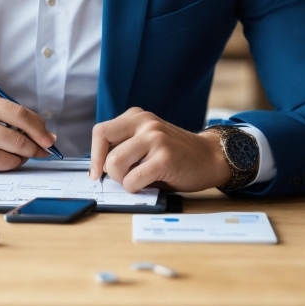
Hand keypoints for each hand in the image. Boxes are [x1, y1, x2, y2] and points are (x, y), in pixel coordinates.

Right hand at [0, 89, 55, 171]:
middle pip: (24, 128)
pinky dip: (12, 164)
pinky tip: (7, 162)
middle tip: (46, 148)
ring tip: (23, 156)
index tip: (47, 135)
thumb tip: (32, 128)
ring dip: (26, 154)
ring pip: (18, 147)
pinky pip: (5, 162)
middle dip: (40, 141)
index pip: (22, 112)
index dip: (39, 126)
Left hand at [89, 107, 232, 192]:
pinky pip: (133, 179)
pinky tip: (148, 185)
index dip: (95, 154)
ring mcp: (155, 138)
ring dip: (122, 179)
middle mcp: (145, 123)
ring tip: (137, 180)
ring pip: (116, 162)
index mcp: (137, 117)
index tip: (96, 172)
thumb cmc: (175, 155)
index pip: (101, 131)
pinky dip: (135, 188)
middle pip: (105, 144)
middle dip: (106, 167)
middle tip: (119, 178)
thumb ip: (126, 147)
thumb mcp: (147, 141)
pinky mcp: (164, 157)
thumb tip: (100, 170)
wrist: (210, 157)